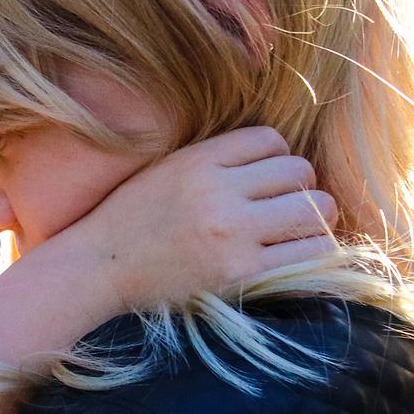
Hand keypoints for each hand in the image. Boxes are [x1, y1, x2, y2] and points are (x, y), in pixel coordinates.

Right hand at [81, 125, 338, 310]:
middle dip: (301, 187)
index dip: (277, 158)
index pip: (271, 140)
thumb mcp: (166, 169)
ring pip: (315, 210)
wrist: (97, 270)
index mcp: (198, 161)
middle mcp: (218, 193)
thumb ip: (216, 159)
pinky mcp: (241, 273)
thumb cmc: (130, 220)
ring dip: (314, 218)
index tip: (266, 180)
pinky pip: (308, 253)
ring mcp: (232, 234)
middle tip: (286, 206)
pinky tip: (294, 253)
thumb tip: (276, 155)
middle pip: (300, 172)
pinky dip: (311, 251)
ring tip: (296, 229)